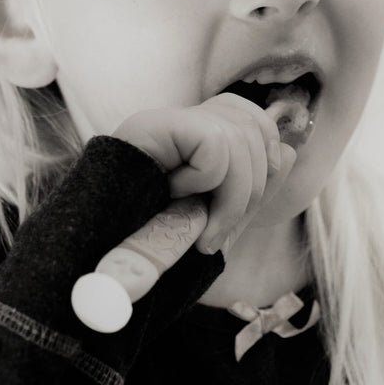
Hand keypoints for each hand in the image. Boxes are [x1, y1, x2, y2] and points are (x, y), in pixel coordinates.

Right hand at [113, 93, 296, 253]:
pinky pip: (216, 144)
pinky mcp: (153, 124)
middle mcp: (180, 121)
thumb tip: (289, 152)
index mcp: (195, 138)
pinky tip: (175, 197)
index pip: (254, 120)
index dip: (264, 162)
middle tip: (215, 232)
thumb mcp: (212, 220)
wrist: (94, 265)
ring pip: (241, 136)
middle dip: (252, 191)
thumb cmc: (150, 247)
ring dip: (231, 198)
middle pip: (255, 127)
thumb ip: (250, 190)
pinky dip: (207, 182)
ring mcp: (164, 120)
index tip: (238, 210)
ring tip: (199, 229)